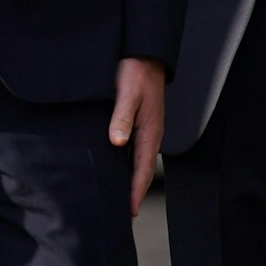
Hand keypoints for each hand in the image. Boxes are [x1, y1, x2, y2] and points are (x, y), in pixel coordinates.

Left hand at [109, 57, 166, 216]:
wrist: (145, 52)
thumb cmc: (136, 70)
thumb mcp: (128, 92)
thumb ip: (122, 117)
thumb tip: (117, 142)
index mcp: (150, 131)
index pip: (143, 170)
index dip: (135, 192)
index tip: (129, 212)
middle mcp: (150, 133)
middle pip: (140, 170)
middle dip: (132, 191)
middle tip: (121, 213)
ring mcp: (145, 128)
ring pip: (136, 161)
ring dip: (128, 178)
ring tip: (117, 196)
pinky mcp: (139, 121)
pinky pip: (132, 149)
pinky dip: (125, 163)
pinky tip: (115, 167)